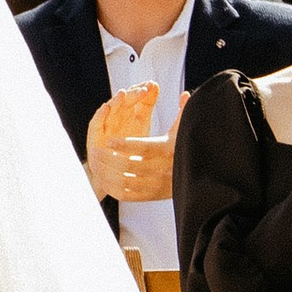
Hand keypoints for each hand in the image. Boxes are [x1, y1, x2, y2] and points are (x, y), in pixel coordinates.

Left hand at [85, 83, 175, 206]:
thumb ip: (183, 112)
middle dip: (109, 158)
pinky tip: (104, 178)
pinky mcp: (151, 197)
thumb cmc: (184, 150)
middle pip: (130, 165)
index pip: (144, 148)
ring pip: (125, 181)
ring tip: (96, 163)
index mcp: (168, 151)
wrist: (196, 179)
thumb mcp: (183, 132)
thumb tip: (185, 94)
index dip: (125, 145)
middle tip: (95, 151)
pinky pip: (127, 195)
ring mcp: (156, 185)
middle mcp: (162, 170)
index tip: (109, 140)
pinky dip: (112, 187)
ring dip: (107, 172)